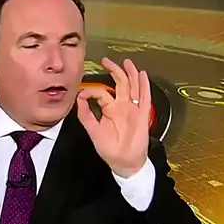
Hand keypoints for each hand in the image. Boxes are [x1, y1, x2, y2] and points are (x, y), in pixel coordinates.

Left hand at [76, 57, 150, 177]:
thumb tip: (79, 98)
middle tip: (106, 60)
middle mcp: (122, 107)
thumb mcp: (93, 131)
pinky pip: (144, 98)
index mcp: (110, 110)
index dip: (92, 91)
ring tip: (126, 62)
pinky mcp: (142, 115)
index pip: (101, 93)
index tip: (83, 92)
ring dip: (130, 74)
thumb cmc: (110, 149)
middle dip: (114, 71)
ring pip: (133, 87)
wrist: (124, 163)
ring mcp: (133, 109)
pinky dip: (144, 86)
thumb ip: (85, 115)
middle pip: (120, 84)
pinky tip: (142, 75)